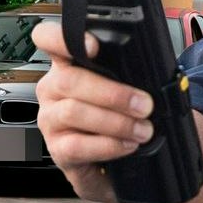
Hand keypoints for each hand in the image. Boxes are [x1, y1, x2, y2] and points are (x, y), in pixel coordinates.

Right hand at [27, 21, 151, 201]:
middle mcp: (52, 89)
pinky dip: (108, 145)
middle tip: (144, 105)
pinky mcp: (56, 149)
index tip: (93, 46)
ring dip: (115, 121)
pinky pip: (77, 145)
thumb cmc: (122, 119)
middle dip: (113, 93)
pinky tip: (127, 145)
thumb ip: (129, 76)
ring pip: (73, 112)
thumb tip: (155, 75)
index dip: (62, 39)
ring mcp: (50, 120)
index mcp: (68, 65)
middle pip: (70, 80)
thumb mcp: (126, 90)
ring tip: (142, 129)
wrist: (119, 164)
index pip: (48, 39)